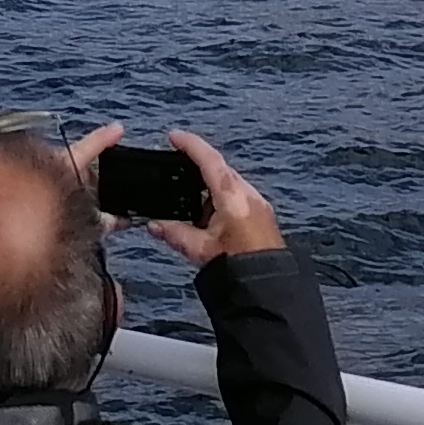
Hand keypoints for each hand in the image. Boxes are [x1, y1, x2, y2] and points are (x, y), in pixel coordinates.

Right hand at [92, 127, 275, 265]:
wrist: (268, 287)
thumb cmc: (239, 267)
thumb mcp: (200, 250)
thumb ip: (175, 234)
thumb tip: (154, 225)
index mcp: (232, 197)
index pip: (210, 160)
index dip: (190, 145)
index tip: (174, 137)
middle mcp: (248, 195)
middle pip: (221, 169)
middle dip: (199, 164)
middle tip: (177, 165)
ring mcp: (258, 204)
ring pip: (230, 183)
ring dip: (211, 185)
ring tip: (190, 198)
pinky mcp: (263, 216)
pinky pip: (239, 196)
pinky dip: (222, 198)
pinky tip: (210, 216)